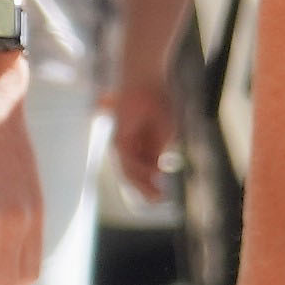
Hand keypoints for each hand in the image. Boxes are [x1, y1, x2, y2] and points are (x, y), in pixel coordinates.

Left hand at [105, 77, 179, 206]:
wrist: (147, 84)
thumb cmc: (158, 104)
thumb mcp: (164, 132)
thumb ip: (157, 152)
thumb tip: (157, 172)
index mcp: (142, 146)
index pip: (143, 172)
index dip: (150, 186)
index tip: (162, 198)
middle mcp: (131, 147)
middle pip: (134, 175)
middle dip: (145, 189)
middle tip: (158, 201)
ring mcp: (124, 143)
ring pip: (129, 171)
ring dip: (142, 184)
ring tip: (155, 195)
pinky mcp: (120, 138)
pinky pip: (127, 159)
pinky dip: (139, 169)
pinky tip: (152, 175)